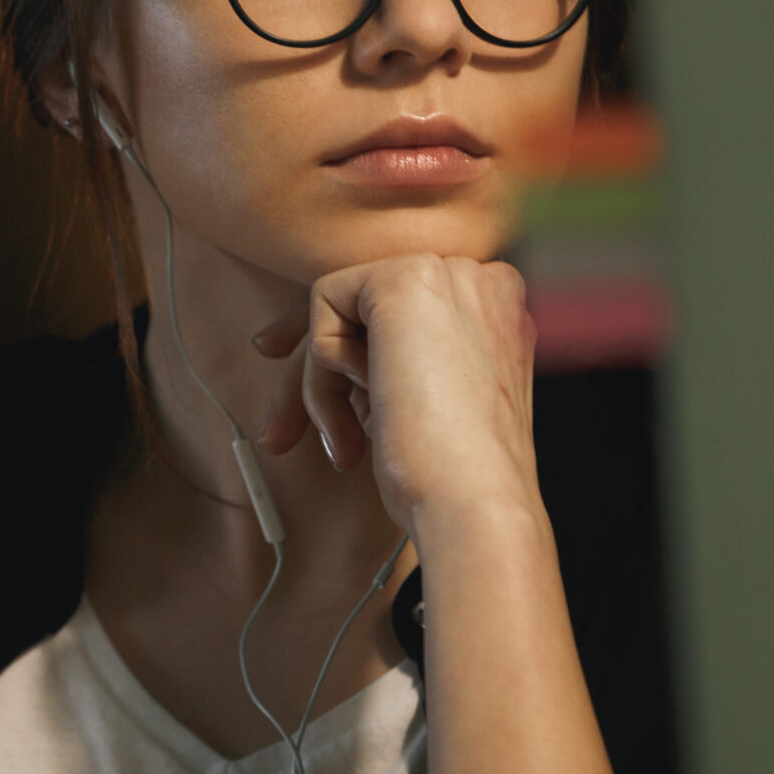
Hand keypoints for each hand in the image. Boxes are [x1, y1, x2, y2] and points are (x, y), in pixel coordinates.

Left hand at [251, 254, 539, 530]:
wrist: (475, 500)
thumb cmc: (452, 475)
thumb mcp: (424, 402)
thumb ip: (388, 360)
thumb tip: (310, 347)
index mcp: (498, 309)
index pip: (396, 310)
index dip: (344, 339)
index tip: (293, 365)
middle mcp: (480, 278)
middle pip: (363, 309)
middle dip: (313, 370)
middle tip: (275, 434)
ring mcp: (448, 272)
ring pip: (340, 310)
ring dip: (323, 386)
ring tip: (345, 446)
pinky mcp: (406, 279)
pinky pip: (325, 303)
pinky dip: (325, 366)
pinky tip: (370, 405)